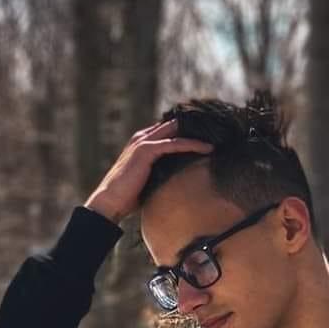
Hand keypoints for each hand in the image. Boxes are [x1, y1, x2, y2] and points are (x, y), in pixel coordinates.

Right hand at [84, 120, 214, 224]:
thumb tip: (181, 181)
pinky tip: (207, 148)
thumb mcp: (150, 181)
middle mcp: (143, 138)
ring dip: (197, 133)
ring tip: (218, 138)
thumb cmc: (128, 196)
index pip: (169, 131)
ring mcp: (144, 142)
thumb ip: (162, 174)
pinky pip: (174, 144)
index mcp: (143, 143)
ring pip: (176, 132)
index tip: (209, 136)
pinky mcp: (146, 150)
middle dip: (195, 127)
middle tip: (218, 131)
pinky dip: (192, 144)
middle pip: (174, 126)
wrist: (110, 201)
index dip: (188, 131)